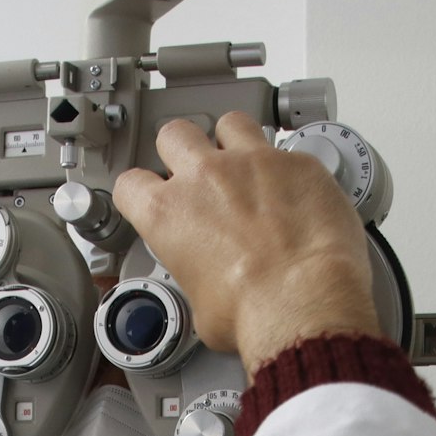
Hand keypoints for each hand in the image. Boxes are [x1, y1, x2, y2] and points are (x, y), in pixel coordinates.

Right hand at [112, 112, 380, 372]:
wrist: (305, 302)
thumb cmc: (254, 312)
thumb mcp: (201, 309)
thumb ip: (199, 278)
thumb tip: (213, 287)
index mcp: (168, 213)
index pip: (131, 184)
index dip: (140, 192)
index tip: (152, 198)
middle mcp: (205, 177)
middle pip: (175, 135)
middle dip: (184, 151)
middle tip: (201, 175)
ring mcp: (253, 162)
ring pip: (231, 123)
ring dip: (235, 141)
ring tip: (249, 166)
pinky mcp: (298, 163)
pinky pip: (288, 150)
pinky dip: (290, 169)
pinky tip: (298, 191)